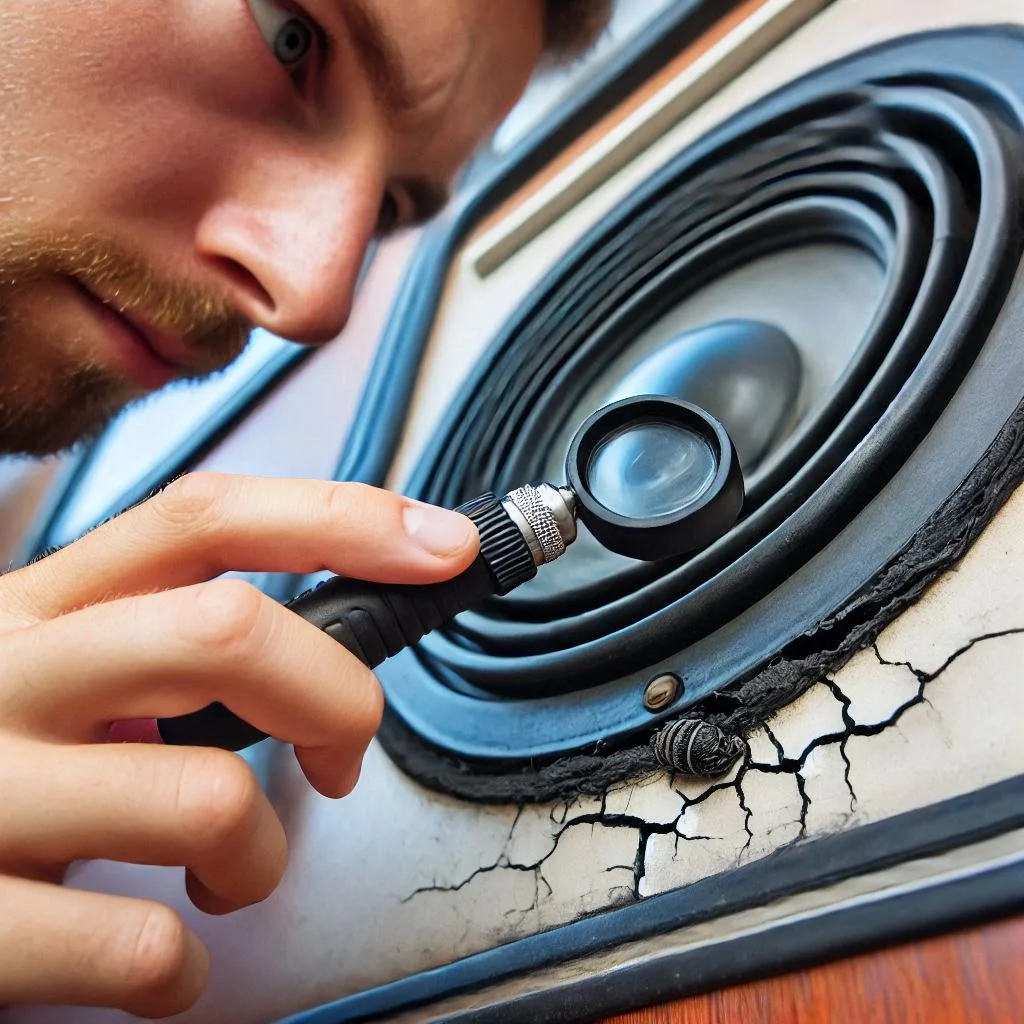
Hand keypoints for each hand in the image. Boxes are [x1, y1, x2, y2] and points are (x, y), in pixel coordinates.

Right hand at [0, 473, 477, 1017]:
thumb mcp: (62, 676)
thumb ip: (163, 645)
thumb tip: (324, 652)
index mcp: (44, 608)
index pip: (206, 518)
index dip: (340, 517)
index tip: (439, 543)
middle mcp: (7, 675)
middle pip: (226, 630)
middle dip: (336, 697)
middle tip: (343, 752)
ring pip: (207, 797)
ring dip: (261, 858)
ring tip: (227, 873)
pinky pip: (142, 944)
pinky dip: (185, 967)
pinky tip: (159, 958)